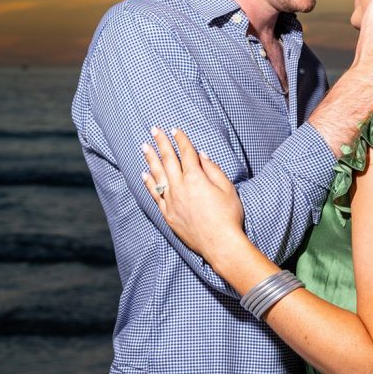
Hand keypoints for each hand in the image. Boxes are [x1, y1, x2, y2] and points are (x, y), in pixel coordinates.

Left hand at [142, 127, 245, 264]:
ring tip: (144, 146)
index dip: (181, 140)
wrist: (220, 243)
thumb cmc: (228, 216)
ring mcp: (171, 201)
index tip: (175, 130)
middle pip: (168, 160)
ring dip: (150, 159)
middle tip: (154, 129)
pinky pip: (154, 194)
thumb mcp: (227, 189)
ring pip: (157, 175)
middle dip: (161, 143)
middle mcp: (180, 187)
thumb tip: (201, 156)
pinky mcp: (167, 214)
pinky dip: (148, 182)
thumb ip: (213, 170)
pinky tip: (144, 174)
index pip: (186, 153)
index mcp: (196, 178)